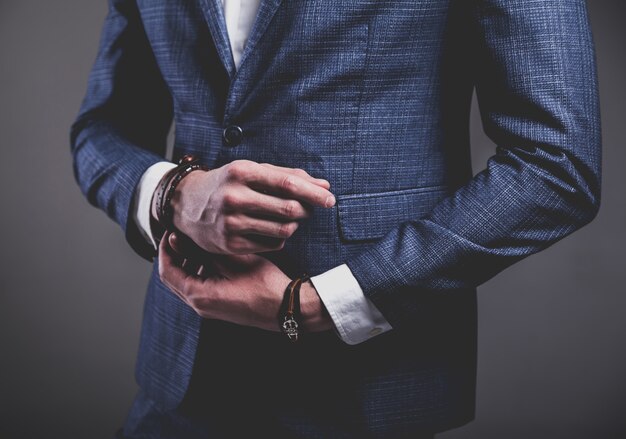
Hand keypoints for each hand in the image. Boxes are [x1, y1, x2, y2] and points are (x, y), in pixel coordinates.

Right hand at [156, 160, 334, 254]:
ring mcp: (231, 223)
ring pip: (284, 229)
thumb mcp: (252, 171)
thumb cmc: (228, 184)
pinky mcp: (231, 244)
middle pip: (290, 209)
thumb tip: (324, 186)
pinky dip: (281, 237)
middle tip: (307, 209)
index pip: (287, 184)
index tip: (331, 199)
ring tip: (289, 218)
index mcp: (241, 172)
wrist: (186, 205)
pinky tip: (271, 229)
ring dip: (294, 225)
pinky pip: (274, 244)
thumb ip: (288, 176)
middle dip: (306, 210)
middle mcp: (234, 197)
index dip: (314, 193)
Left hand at [158, 232, 334, 332]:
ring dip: (189, 262)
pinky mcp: (220, 306)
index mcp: (199, 296)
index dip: (166, 249)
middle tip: (183, 234)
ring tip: (200, 241)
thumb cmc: (265, 285)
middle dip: (176, 255)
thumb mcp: (235, 261)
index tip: (172, 231)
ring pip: (187, 281)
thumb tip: (178, 239)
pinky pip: (201, 287)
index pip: (167, 271)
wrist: (288, 309)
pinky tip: (215, 256)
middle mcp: (200, 306)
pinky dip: (201, 271)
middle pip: (174, 278)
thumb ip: (205, 251)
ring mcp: (210, 308)